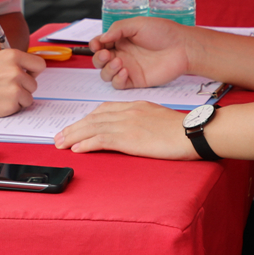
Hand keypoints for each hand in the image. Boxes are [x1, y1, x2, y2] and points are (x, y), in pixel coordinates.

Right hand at [0, 48, 44, 117]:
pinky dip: (10, 109)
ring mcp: (14, 88)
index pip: (39, 64)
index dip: (33, 72)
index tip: (27, 76)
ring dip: (17, 100)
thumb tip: (28, 71)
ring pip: (28, 97)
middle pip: (33, 83)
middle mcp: (16, 70)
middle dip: (22, 88)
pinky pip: (19, 108)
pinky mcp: (11, 104)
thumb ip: (10, 63)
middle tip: (3, 90)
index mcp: (11, 55)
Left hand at [54, 101, 198, 158]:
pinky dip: (85, 143)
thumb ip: (143, 121)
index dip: (87, 118)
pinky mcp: (128, 138)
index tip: (77, 125)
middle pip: (93, 117)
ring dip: (73, 135)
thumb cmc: (183, 130)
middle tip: (60, 135)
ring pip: (92, 127)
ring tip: (61, 143)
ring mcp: (127, 123)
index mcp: (136, 106)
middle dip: (74, 127)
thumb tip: (135, 132)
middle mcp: (128, 111)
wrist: (193, 132)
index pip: (104, 109)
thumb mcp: (159, 119)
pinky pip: (100, 139)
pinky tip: (76, 148)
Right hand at [91, 16, 194, 88]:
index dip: (95, 45)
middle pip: (99, 61)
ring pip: (106, 74)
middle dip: (98, 58)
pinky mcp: (135, 80)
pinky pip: (118, 84)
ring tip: (119, 62)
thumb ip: (118, 29)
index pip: (100, 44)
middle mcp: (122, 54)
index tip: (97, 44)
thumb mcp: (138, 24)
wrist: (182, 47)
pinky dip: (117, 79)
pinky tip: (126, 71)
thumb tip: (101, 38)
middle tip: (105, 54)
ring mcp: (128, 68)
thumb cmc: (163, 32)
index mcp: (121, 39)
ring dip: (107, 69)